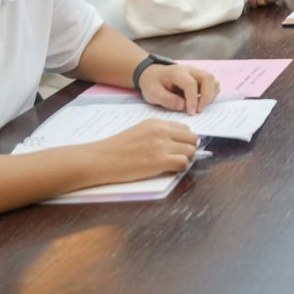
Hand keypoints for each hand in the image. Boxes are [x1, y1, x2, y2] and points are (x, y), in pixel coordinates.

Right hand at [81, 118, 199, 186]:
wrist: (101, 159)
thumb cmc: (116, 149)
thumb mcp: (139, 132)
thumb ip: (157, 133)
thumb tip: (176, 142)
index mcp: (156, 123)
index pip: (184, 128)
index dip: (184, 139)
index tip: (179, 148)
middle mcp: (161, 131)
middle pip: (192, 138)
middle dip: (189, 148)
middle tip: (180, 157)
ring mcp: (161, 145)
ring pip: (191, 150)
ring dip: (186, 159)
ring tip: (173, 164)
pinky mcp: (160, 161)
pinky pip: (184, 163)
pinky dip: (180, 168)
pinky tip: (169, 170)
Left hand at [138, 63, 220, 113]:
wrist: (153, 74)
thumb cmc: (152, 84)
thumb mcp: (152, 93)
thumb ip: (167, 100)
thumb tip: (183, 106)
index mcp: (177, 72)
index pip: (190, 84)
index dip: (192, 100)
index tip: (191, 113)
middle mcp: (190, 70)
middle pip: (208, 78)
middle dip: (207, 96)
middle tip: (199, 110)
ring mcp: (197, 72)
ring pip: (213, 80)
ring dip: (210, 95)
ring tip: (199, 107)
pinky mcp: (201, 78)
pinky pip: (213, 84)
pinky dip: (211, 94)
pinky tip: (200, 102)